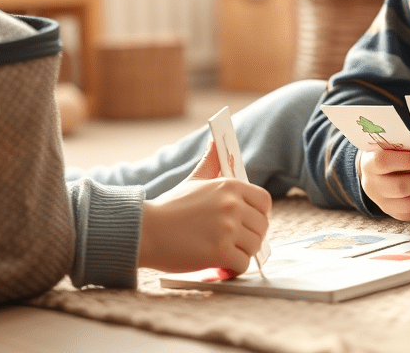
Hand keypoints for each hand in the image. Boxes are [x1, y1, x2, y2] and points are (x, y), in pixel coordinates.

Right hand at [137, 143, 271, 275]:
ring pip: (254, 247)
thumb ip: (210, 162)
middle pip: (262, 226)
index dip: (258, 215)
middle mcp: (233, 205)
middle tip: (232, 243)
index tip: (247, 224)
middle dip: (250, 237)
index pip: (264, 201)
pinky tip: (218, 266)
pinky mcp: (219, 251)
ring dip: (240, 254)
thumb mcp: (193, 180)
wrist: (145, 231)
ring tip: (222, 254)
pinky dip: (232, 269)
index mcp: (230, 186)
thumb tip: (215, 141)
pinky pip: (242, 264)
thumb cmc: (169, 207)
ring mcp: (227, 228)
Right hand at [357, 148, 409, 220]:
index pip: (385, 162)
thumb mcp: (393, 147)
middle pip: (399, 187)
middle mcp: (371, 185)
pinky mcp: (391, 212)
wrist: (375, 172)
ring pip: (408, 203)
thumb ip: (409, 149)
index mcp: (369, 164)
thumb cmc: (389, 155)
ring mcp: (380, 202)